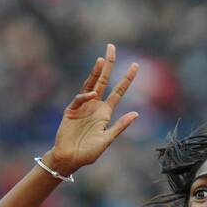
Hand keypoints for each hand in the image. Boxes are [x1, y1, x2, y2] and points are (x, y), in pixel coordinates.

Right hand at [48, 43, 138, 174]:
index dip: (126, 79)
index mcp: (105, 113)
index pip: (118, 92)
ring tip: (102, 59)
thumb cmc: (88, 153)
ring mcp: (83, 106)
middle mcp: (95, 106)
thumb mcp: (107, 139)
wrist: (69, 159)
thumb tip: (136, 113)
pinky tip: (93, 95)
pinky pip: (79, 99)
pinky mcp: (71, 110)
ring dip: (96, 72)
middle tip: (112, 46)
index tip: (135, 65)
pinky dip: (86, 96)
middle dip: (108, 64)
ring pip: (90, 84)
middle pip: (103, 81)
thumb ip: (120, 126)